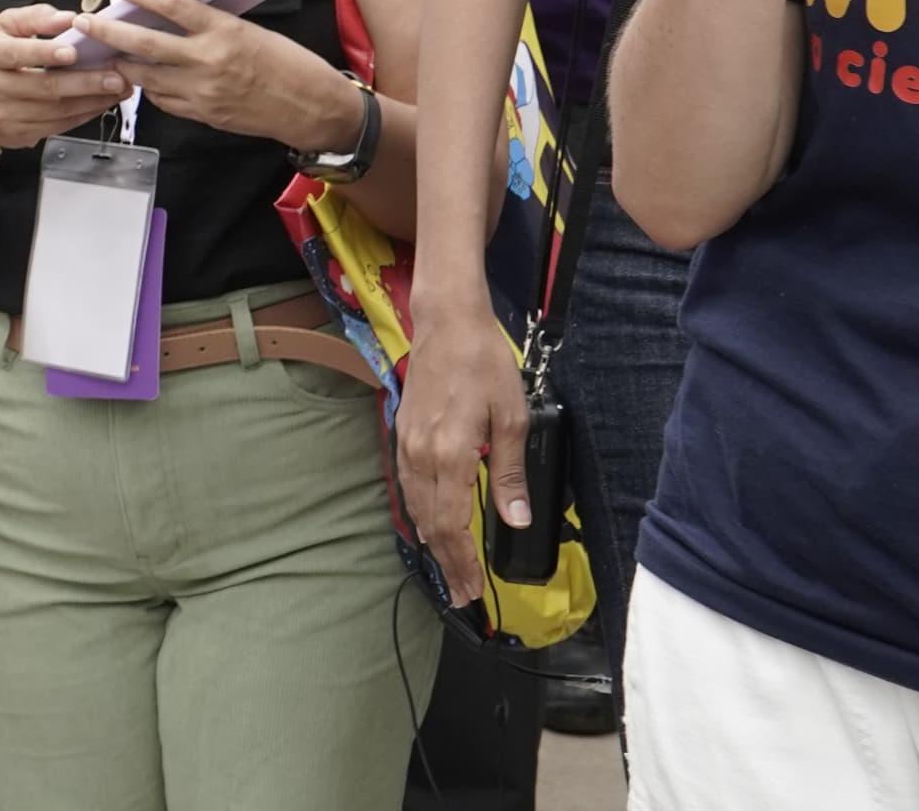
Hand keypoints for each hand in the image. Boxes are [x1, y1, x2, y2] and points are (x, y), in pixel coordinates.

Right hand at [0, 4, 133, 160]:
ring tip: (119, 88)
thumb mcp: (3, 28)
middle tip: (116, 75)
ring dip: (93, 100)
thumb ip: (35, 18)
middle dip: (85, 82)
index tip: (74, 51)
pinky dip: (84, 114)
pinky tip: (102, 103)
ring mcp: (4, 115)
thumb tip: (69, 18)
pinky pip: (58, 125)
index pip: (16, 53)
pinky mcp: (19, 134)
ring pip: (56, 110)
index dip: (45, 53)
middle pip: (44, 87)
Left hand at [75, 0, 345, 147]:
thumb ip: (212, 27)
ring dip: (123, 64)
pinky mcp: (202, 114)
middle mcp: (207, 60)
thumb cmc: (289, 64)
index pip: (172, 4)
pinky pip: (164, 99)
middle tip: (84, 23)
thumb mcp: (252, 32)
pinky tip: (144, 79)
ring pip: (146, 76)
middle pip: (144, 43)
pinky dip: (151, 87)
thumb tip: (174, 17)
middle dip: (108, 32)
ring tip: (106, 53)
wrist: (312, 107)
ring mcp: (201, 91)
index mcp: (224, 31)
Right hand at [394, 288, 533, 608]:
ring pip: (415, 507)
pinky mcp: (403, 433)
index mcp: (449, 454)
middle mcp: (420, 455)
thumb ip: (510, 472)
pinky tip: (430, 524)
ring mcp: (406, 444)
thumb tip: (516, 519)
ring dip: (432, 542)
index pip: (453, 524)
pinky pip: (408, 486)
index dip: (463, 561)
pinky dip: (420, 513)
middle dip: (448, 562)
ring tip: (448, 568)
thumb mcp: (511, 417)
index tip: (474, 590)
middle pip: (430, 523)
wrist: (446, 323)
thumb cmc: (484, 363)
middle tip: (463, 594)